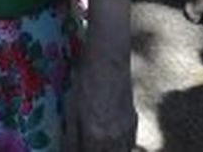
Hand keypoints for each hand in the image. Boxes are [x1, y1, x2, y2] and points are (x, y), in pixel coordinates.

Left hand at [67, 0, 136, 150]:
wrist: (109, 61)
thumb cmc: (85, 81)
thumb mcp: (72, 109)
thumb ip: (72, 136)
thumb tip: (68, 150)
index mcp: (95, 135)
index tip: (71, 151)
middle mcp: (114, 138)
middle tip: (84, 146)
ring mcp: (127, 131)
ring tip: (96, 145)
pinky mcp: (134, 123)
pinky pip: (128, 145)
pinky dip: (119, 148)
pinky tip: (110, 144)